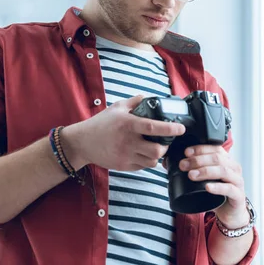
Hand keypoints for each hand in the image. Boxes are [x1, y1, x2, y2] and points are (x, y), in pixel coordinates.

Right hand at [62, 95, 184, 171]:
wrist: (83, 142)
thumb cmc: (100, 124)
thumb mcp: (116, 108)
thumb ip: (134, 102)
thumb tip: (149, 97)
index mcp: (128, 124)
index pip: (154, 127)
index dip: (170, 129)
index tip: (180, 128)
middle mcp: (128, 141)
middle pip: (156, 150)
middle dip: (165, 147)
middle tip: (164, 142)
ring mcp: (125, 156)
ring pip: (152, 161)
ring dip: (156, 156)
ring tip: (154, 148)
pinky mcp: (123, 166)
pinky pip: (142, 167)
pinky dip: (146, 161)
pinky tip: (143, 154)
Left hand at [180, 145, 249, 227]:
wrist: (229, 212)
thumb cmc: (216, 192)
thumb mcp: (203, 178)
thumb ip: (190, 169)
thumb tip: (168, 163)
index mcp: (226, 160)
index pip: (214, 148)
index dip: (199, 149)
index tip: (186, 152)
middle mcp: (233, 168)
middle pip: (217, 158)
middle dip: (197, 160)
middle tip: (183, 165)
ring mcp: (237, 181)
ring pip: (223, 171)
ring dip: (205, 171)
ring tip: (191, 175)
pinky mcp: (238, 195)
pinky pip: (229, 189)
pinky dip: (217, 187)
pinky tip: (207, 187)